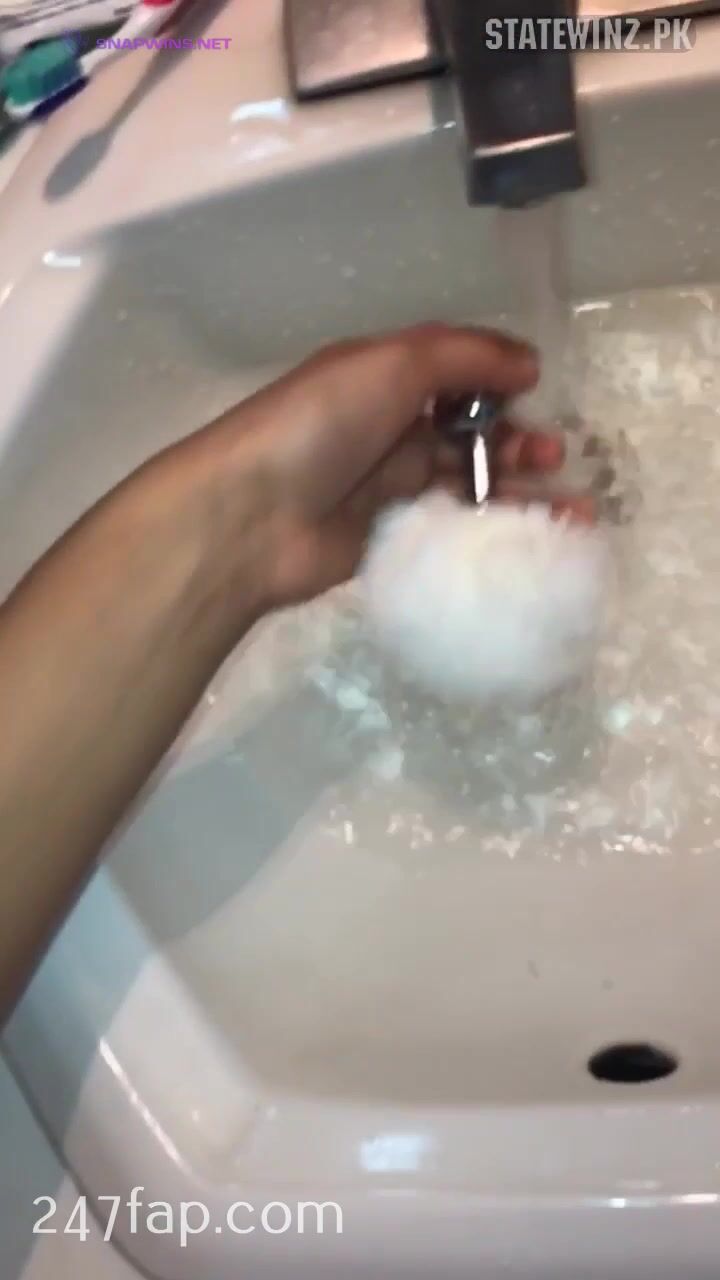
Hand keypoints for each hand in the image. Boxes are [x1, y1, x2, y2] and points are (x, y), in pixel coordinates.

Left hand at [205, 324, 575, 611]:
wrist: (250, 516)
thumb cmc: (320, 424)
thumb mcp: (393, 363)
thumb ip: (465, 356)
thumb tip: (529, 363)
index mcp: (383, 377)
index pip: (456, 373)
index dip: (500, 381)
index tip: (537, 394)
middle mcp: (387, 428)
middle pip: (467, 431)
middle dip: (517, 440)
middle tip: (553, 457)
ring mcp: (386, 488)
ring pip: (466, 483)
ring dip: (519, 490)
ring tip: (570, 508)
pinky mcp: (389, 541)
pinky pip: (449, 531)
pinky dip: (491, 532)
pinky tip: (530, 539)